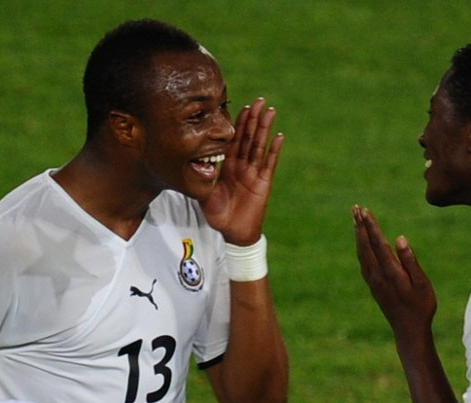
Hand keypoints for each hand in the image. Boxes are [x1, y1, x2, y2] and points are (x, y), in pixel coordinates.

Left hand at [202, 98, 283, 244]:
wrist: (232, 234)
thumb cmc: (218, 215)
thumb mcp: (204, 194)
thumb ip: (201, 178)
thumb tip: (190, 163)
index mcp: (228, 167)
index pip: (233, 141)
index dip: (238, 124)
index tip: (242, 107)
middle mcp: (242, 167)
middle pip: (248, 137)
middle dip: (253, 119)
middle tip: (259, 100)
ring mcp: (254, 173)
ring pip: (259, 146)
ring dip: (265, 128)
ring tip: (270, 110)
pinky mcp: (263, 183)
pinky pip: (269, 163)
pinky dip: (274, 150)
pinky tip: (279, 137)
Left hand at [353, 206, 436, 335]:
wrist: (409, 330)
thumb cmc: (421, 306)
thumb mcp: (422, 283)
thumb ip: (410, 260)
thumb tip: (399, 238)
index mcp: (391, 272)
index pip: (377, 243)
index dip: (371, 225)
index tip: (364, 210)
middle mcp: (377, 275)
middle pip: (365, 245)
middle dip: (360, 225)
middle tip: (355, 208)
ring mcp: (373, 281)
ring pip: (361, 253)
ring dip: (358, 235)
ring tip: (355, 220)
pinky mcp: (373, 286)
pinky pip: (362, 262)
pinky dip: (360, 248)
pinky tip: (360, 243)